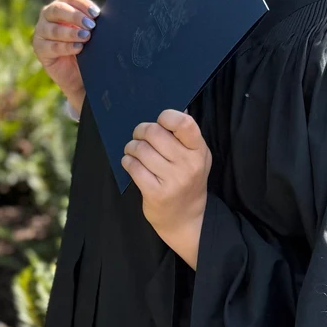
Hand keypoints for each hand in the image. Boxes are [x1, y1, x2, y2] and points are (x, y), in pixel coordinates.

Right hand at [31, 0, 100, 110]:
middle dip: (75, 17)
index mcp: (63, 6)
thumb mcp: (91, 32)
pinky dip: (66, 47)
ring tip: (86, 37)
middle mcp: (48, 15)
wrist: (79, 74)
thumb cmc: (86, 48)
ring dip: (71, 32)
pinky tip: (78, 48)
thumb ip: (93, 22)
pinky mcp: (39, 48)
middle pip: (58, 9)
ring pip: (53, 28)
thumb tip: (106, 16)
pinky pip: (51, 46)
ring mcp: (41, 31)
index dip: (84, 5)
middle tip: (91, 25)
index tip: (97, 14)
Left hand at [122, 109, 210, 267]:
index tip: (160, 122)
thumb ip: (187, 135)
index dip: (167, 117)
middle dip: (141, 131)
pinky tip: (130, 163)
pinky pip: (134, 168)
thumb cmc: (189, 180)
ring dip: (131, 147)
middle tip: (139, 136)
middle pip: (155, 133)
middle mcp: (188, 164)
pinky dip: (127, 162)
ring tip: (133, 150)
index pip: (184, 123)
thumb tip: (179, 108)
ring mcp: (172, 180)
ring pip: (141, 150)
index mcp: (199, 150)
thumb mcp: (197, 157)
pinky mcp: (155, 193)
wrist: (186, 218)